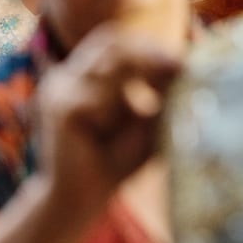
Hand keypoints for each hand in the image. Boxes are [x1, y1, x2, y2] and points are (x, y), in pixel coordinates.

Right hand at [35, 23, 181, 222]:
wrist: (80, 200)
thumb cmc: (115, 163)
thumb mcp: (147, 122)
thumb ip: (159, 92)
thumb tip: (183, 61)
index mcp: (86, 77)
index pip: (115, 42)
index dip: (148, 44)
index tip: (180, 58)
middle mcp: (69, 77)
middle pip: (109, 42)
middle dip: (147, 52)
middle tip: (178, 64)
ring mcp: (59, 89)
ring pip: (106, 66)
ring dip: (132, 84)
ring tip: (146, 111)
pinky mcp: (60, 108)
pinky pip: (97, 96)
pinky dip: (115, 109)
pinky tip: (112, 132)